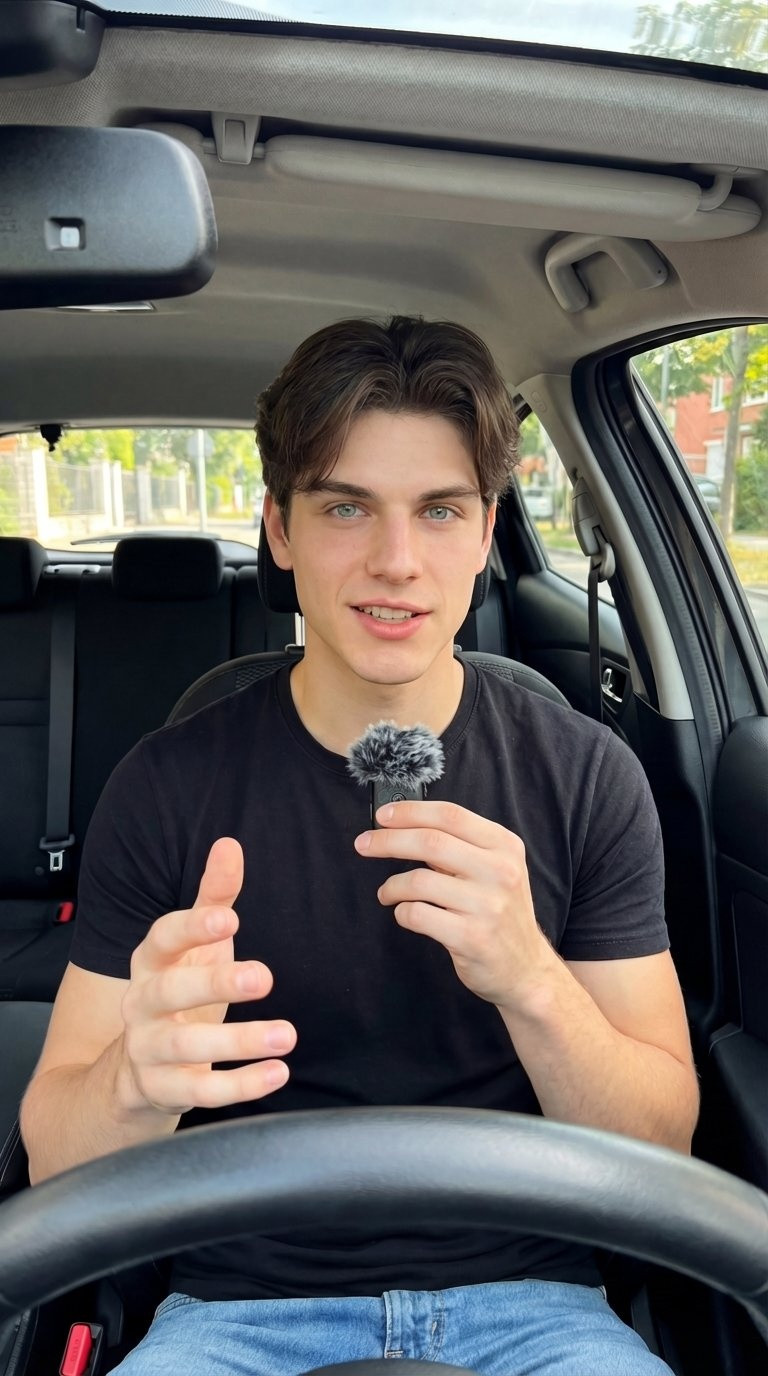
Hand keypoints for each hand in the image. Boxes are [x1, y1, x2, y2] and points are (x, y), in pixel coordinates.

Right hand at [117, 837, 296, 1115]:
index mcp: (150, 962)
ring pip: (185, 1047)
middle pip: (169, 992)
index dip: (192, 927)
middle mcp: (142, 1004)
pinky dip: (239, 1086)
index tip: (231, 917)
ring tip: (287, 1034)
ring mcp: (148, 1050)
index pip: (162, 938)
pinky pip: (199, 1092)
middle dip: (215, 983)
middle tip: (264, 977)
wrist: (133, 1073)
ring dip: (237, 1042)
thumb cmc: (178, 994)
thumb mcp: (195, 947)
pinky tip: (277, 1073)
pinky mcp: (163, 1090)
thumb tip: (229, 845)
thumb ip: (214, 898)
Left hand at [354, 801, 556, 1008]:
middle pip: (431, 842)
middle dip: (388, 841)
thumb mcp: (494, 870)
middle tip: (364, 844)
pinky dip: (402, 912)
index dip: (411, 812)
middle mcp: (500, 871)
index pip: (450, 815)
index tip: (383, 815)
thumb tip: (404, 825)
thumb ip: (458, 847)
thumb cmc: (500, 913)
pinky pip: (418, 915)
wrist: (525, 969)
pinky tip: (405, 914)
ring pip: (419, 881)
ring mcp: (488, 905)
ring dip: (391, 885)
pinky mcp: (471, 937)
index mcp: (505, 846)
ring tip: (387, 892)